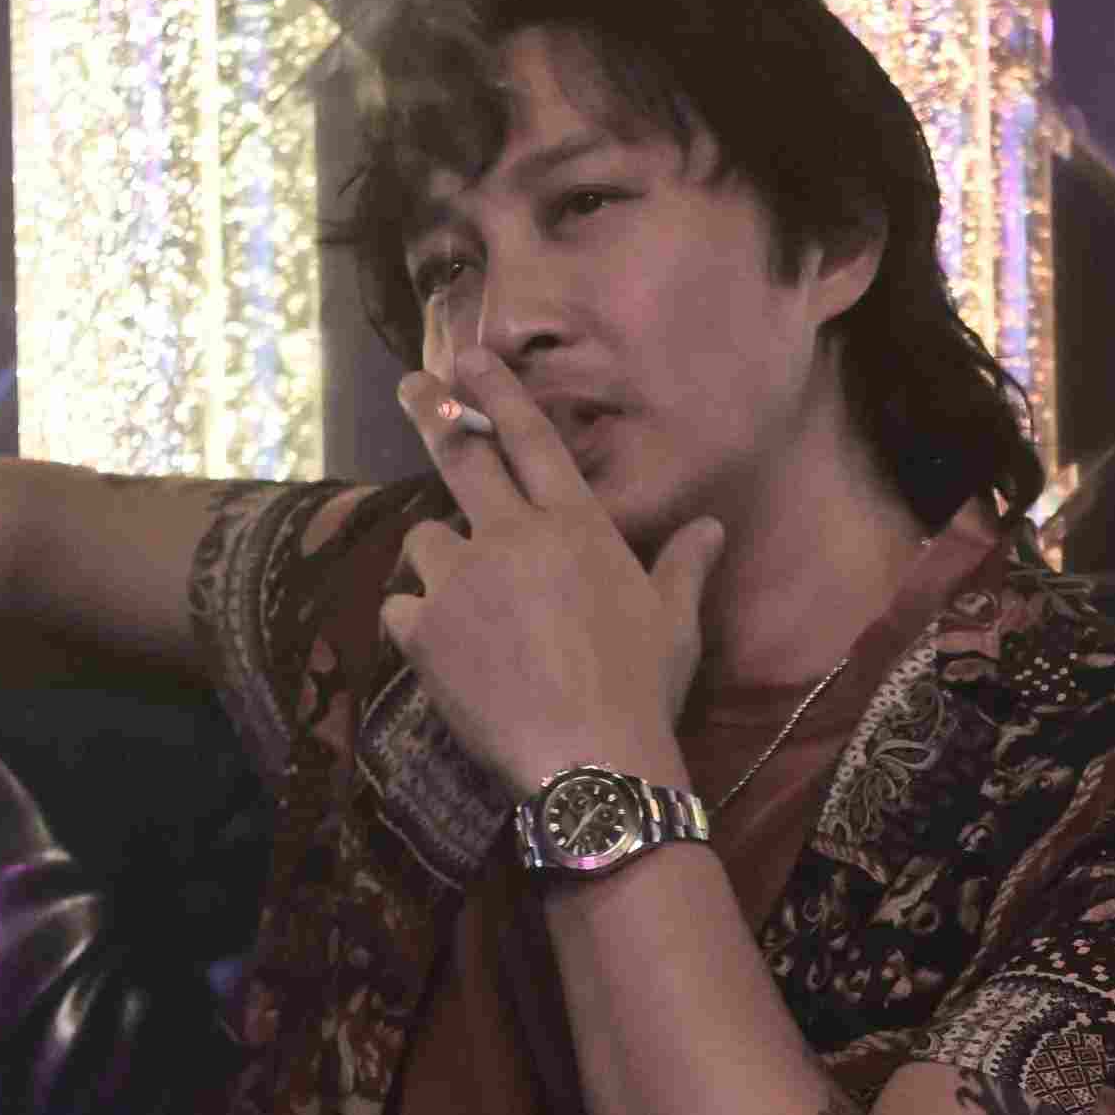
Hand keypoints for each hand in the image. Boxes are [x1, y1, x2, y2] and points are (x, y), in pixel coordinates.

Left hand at [382, 343, 724, 799]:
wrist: (591, 759)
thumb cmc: (644, 686)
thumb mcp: (676, 622)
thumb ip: (684, 565)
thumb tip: (712, 527)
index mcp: (575, 526)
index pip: (533, 440)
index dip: (499, 392)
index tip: (468, 355)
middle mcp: (511, 538)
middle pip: (462, 460)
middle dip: (434, 415)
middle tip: (411, 390)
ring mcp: (460, 582)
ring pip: (425, 542)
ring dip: (439, 560)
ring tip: (461, 598)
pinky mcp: (424, 632)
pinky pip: (402, 609)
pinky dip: (417, 623)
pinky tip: (442, 649)